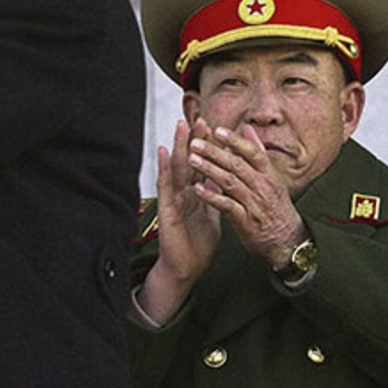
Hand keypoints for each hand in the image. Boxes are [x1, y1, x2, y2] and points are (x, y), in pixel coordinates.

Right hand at [134, 118, 222, 322]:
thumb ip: (216, 197)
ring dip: (178, 146)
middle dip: (195, 140)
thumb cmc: (197, 245)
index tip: (216, 127)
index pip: (205, 165)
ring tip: (180, 125)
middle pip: (191, 161)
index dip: (210, 147)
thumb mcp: (214, 216)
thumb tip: (225, 181)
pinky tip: (161, 151)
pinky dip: (164, 168)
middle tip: (200, 117)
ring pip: (177, 168)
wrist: (186, 269)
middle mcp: (185, 193)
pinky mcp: (167, 210)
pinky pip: (165, 186)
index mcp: (198, 194)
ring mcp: (175, 199)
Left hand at [187, 124, 309, 270]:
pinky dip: (211, 197)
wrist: (288, 241)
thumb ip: (258, 152)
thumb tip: (247, 128)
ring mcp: (254, 204)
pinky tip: (197, 190)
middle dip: (214, 152)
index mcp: (269, 175)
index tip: (217, 130)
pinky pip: (226, 206)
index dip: (235, 140)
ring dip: (209, 170)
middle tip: (195, 143)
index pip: (253, 152)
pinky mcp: (245, 221)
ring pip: (230, 182)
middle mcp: (263, 187)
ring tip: (192, 160)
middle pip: (237, 165)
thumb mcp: (273, 177)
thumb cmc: (277, 207)